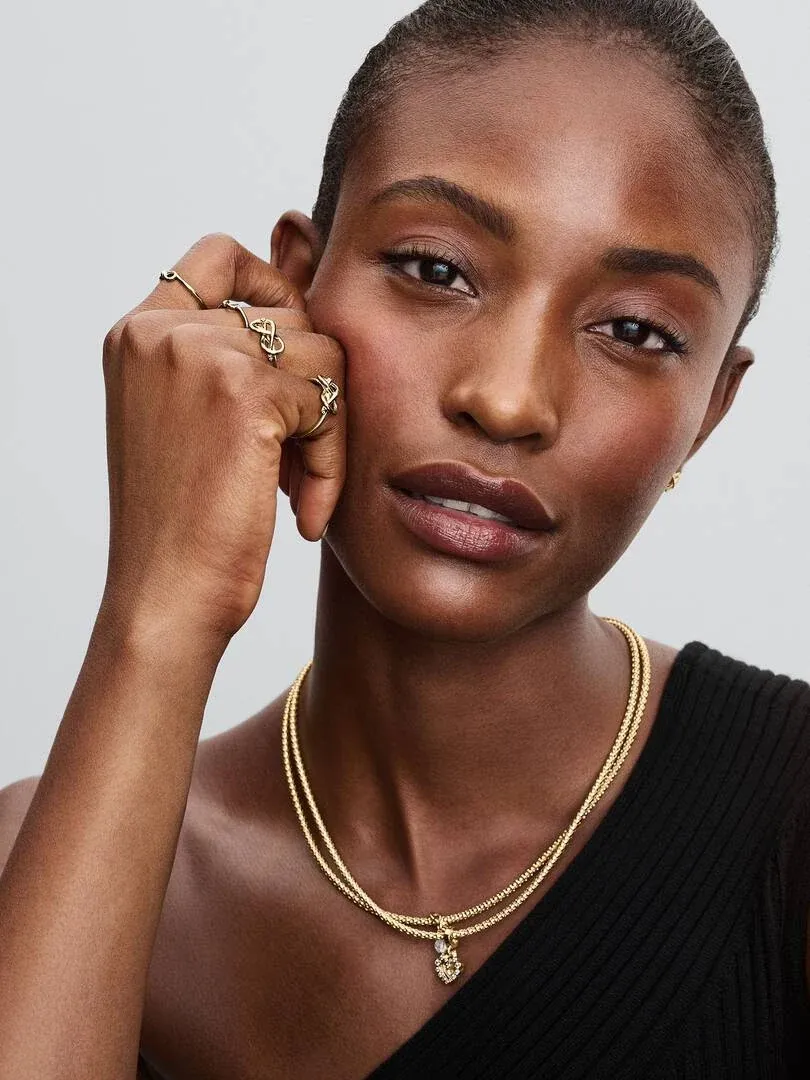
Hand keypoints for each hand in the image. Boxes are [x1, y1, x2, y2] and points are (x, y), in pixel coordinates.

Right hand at [99, 233, 344, 646]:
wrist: (168, 596)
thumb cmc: (187, 521)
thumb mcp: (202, 419)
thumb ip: (242, 342)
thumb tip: (300, 231)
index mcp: (138, 333)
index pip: (220, 256)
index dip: (274, 289)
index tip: (295, 358)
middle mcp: (158, 330)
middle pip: (292, 311)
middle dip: (312, 383)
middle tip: (295, 454)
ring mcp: (196, 353)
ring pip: (322, 353)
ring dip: (328, 426)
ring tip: (298, 486)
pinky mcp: (242, 389)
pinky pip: (328, 400)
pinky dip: (330, 459)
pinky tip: (302, 509)